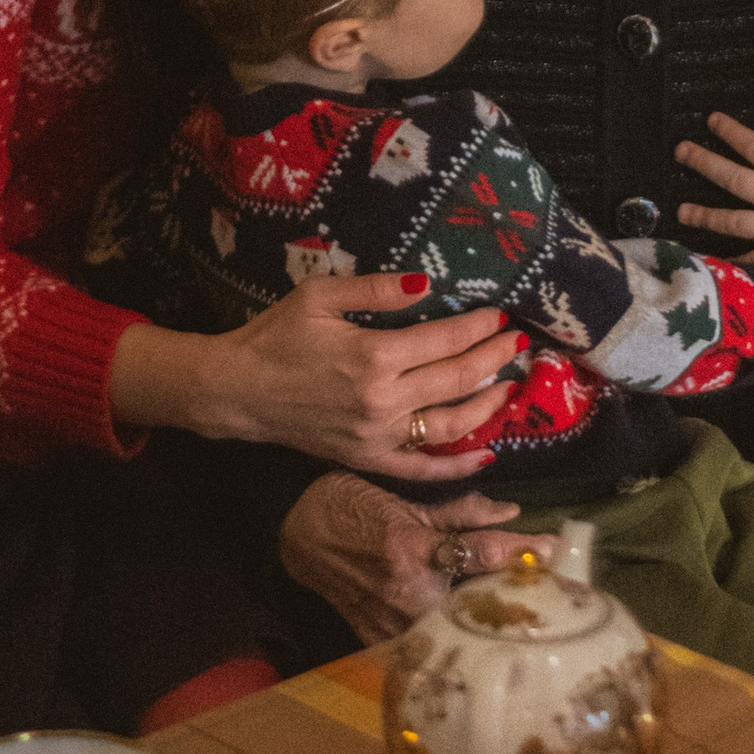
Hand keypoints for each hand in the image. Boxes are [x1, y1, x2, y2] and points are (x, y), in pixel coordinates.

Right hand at [112, 275, 525, 480]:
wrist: (237, 390)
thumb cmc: (275, 337)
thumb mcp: (319, 297)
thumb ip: (376, 288)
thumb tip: (426, 283)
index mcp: (374, 355)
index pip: (445, 340)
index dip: (479, 327)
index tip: (499, 315)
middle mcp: (383, 400)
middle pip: (458, 380)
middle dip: (494, 358)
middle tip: (517, 343)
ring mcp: (378, 436)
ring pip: (451, 425)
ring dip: (488, 405)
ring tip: (510, 386)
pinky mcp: (368, 459)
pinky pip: (422, 469)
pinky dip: (457, 465)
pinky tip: (487, 453)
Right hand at [277, 473, 526, 641]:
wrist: (292, 532)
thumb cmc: (347, 505)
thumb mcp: (405, 502)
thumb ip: (460, 512)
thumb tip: (510, 515)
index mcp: (411, 550)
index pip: (481, 553)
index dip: (524, 552)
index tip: (558, 552)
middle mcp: (404, 592)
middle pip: (477, 603)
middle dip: (512, 596)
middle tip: (547, 590)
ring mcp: (390, 622)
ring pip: (454, 629)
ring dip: (485, 620)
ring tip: (517, 613)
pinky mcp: (377, 639)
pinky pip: (424, 644)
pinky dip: (449, 636)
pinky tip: (472, 634)